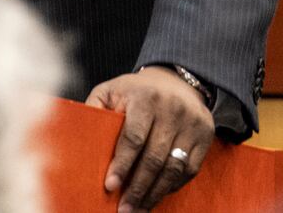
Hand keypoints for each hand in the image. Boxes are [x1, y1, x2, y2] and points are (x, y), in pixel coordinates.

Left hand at [85, 66, 214, 211]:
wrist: (176, 81)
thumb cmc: (135, 91)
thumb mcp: (111, 89)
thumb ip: (95, 108)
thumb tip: (77, 135)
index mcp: (145, 97)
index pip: (133, 137)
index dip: (121, 164)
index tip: (110, 186)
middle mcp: (172, 109)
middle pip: (154, 157)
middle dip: (138, 187)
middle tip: (124, 208)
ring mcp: (192, 123)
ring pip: (174, 167)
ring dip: (155, 193)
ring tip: (139, 209)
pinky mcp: (205, 135)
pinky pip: (189, 169)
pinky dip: (172, 186)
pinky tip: (157, 195)